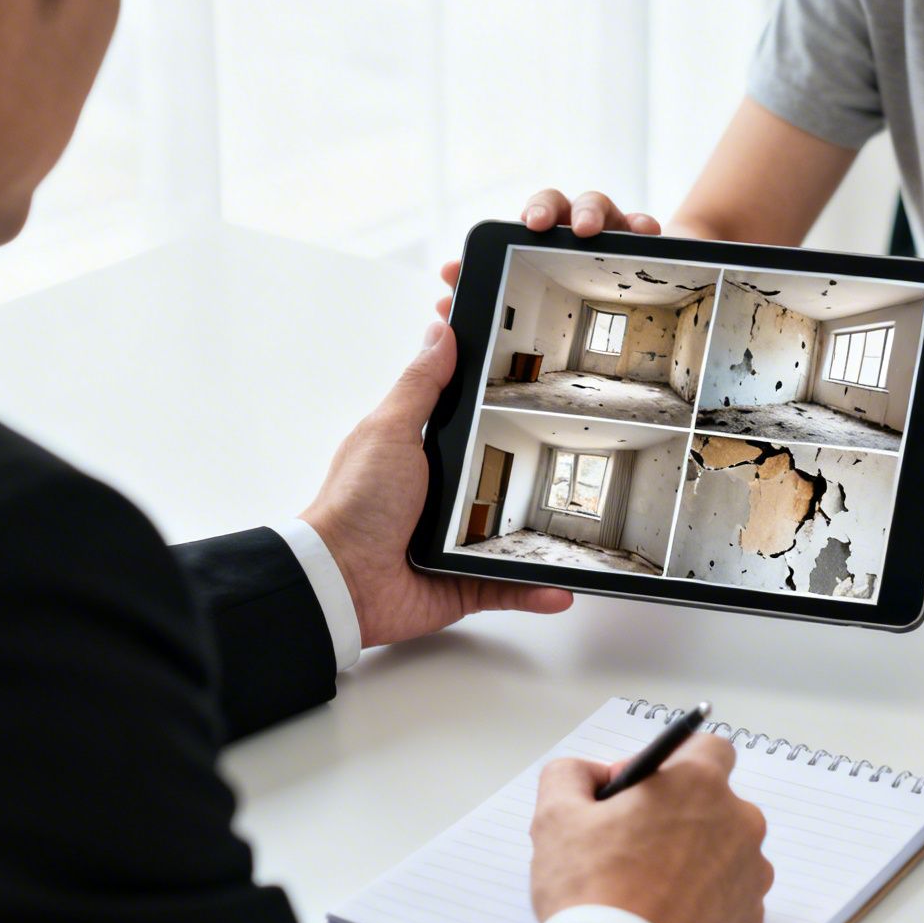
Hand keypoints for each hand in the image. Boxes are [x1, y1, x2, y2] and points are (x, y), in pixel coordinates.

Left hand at [298, 322, 573, 648]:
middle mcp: (444, 495)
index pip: (474, 418)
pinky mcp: (465, 580)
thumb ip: (421, 385)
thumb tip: (441, 332)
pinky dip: (536, 590)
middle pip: (506, 473)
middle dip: (539, 469)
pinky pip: (510, 585)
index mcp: (426, 453)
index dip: (504, 398)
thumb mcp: (390, 430)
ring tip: (581, 521)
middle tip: (582, 451)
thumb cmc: (354, 505)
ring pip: (516, 532)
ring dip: (545, 533)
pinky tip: (562, 588)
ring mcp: (457, 539)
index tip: (539, 375)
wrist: (341, 583)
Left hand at [433, 188, 662, 302]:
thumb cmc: (578, 302)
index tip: (513, 228)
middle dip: (543, 209)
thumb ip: (488, 305)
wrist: (644, 301)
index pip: (521, 223)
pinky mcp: (644, 243)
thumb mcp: (532, 307)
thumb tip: (444, 306)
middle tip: (536, 224)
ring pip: (596, 205)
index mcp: (542, 246)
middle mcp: (572, 233)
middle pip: (555, 204)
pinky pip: (642, 227)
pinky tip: (645, 232)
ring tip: (586, 229)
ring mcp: (609, 235)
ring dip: (589, 211)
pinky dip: (642, 225)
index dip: (506, 225)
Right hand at [530, 736, 772, 922]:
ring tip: (649, 886)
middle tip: (635, 842)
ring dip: (696, 857)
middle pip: (715, 802)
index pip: (707, 748)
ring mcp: (750, 873)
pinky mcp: (750, 918)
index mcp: (697, 785)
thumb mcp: (555, 816)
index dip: (671, 763)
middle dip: (681, 813)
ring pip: (725, 849)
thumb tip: (590, 775)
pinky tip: (667, 914)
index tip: (640, 790)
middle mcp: (738, 823)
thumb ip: (570, 774)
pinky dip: (705, 898)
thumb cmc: (592, 891)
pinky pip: (730, 894)